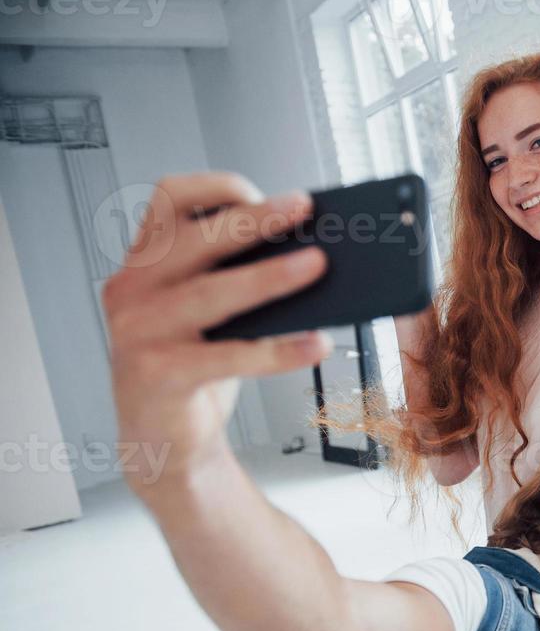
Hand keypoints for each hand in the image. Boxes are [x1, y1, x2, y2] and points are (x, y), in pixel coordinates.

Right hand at [104, 173, 331, 495]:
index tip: (264, 193)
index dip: (217, 189)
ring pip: (209, 294)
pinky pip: (226, 357)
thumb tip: (309, 255)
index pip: (168, 200)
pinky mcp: (158, 376)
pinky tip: (316, 344)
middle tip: (303, 207)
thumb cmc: (192, 370)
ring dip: (269, 277)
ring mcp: (138, 333)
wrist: (163, 441)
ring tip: (317, 266)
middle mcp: (132, 291)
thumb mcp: (210, 316)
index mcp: (144, 265)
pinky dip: (277, 351)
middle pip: (194, 240)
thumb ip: (238, 281)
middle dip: (252, 220)